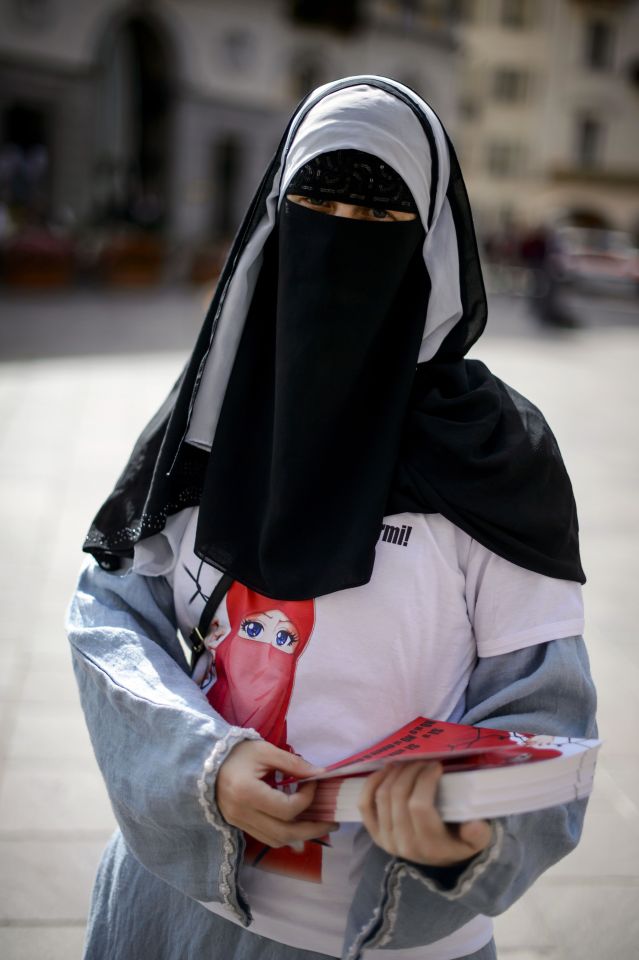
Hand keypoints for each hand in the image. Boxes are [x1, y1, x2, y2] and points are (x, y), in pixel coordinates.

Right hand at [216, 739, 337, 847]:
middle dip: (313, 829)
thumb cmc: (237, 752)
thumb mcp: (266, 751)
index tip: (314, 782)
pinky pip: (267, 838)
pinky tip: (298, 824)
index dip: (307, 798)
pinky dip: (286, 834)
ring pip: (277, 841)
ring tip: (319, 824)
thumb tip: (321, 774)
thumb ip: (293, 763)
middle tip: (332, 821)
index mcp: (247, 793)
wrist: (206, 761)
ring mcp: (239, 824)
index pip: (287, 809)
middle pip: (285, 833)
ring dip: (301, 836)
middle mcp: (242, 814)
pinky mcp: (239, 826)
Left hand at [358, 761, 491, 866]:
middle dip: (411, 770)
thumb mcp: (477, 841)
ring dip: (394, 773)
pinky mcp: (374, 833)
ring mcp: (385, 839)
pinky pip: (364, 804)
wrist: (440, 860)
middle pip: (398, 797)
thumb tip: (475, 824)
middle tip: (423, 760)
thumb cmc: (459, 843)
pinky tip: (386, 770)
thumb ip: (478, 834)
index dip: (425, 780)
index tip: (436, 766)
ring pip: (382, 796)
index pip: (419, 806)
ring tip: (408, 762)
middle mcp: (404, 844)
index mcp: (430, 845)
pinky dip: (372, 783)